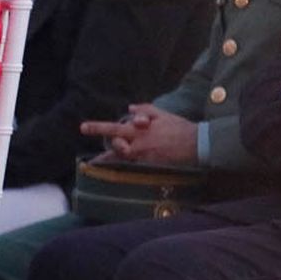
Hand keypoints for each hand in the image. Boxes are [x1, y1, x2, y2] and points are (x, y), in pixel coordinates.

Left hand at [80, 104, 198, 164]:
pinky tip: (121, 171)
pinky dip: (128, 168)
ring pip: (123, 160)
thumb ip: (144, 110)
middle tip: (92, 161)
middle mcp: (139, 144)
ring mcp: (145, 158)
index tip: (82, 127)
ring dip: (114, 161)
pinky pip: (136, 169)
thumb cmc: (179, 127)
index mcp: (139, 130)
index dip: (97, 128)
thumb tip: (129, 108)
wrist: (198, 143)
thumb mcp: (162, 114)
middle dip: (104, 154)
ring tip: (103, 164)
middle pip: (115, 148)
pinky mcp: (153, 167)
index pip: (113, 128)